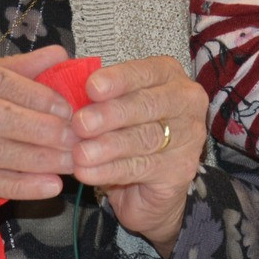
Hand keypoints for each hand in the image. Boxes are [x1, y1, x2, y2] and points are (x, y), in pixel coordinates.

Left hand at [70, 55, 209, 254]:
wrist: (146, 185)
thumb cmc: (125, 132)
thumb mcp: (113, 106)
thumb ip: (98, 97)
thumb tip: (68, 93)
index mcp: (169, 76)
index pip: (146, 72)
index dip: (119, 79)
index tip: (91, 87)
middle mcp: (186, 102)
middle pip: (149, 105)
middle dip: (112, 114)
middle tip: (81, 124)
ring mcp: (189, 137)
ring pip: (146, 138)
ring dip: (108, 146)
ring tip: (80, 153)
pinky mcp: (181, 170)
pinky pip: (142, 168)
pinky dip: (110, 170)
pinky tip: (87, 172)